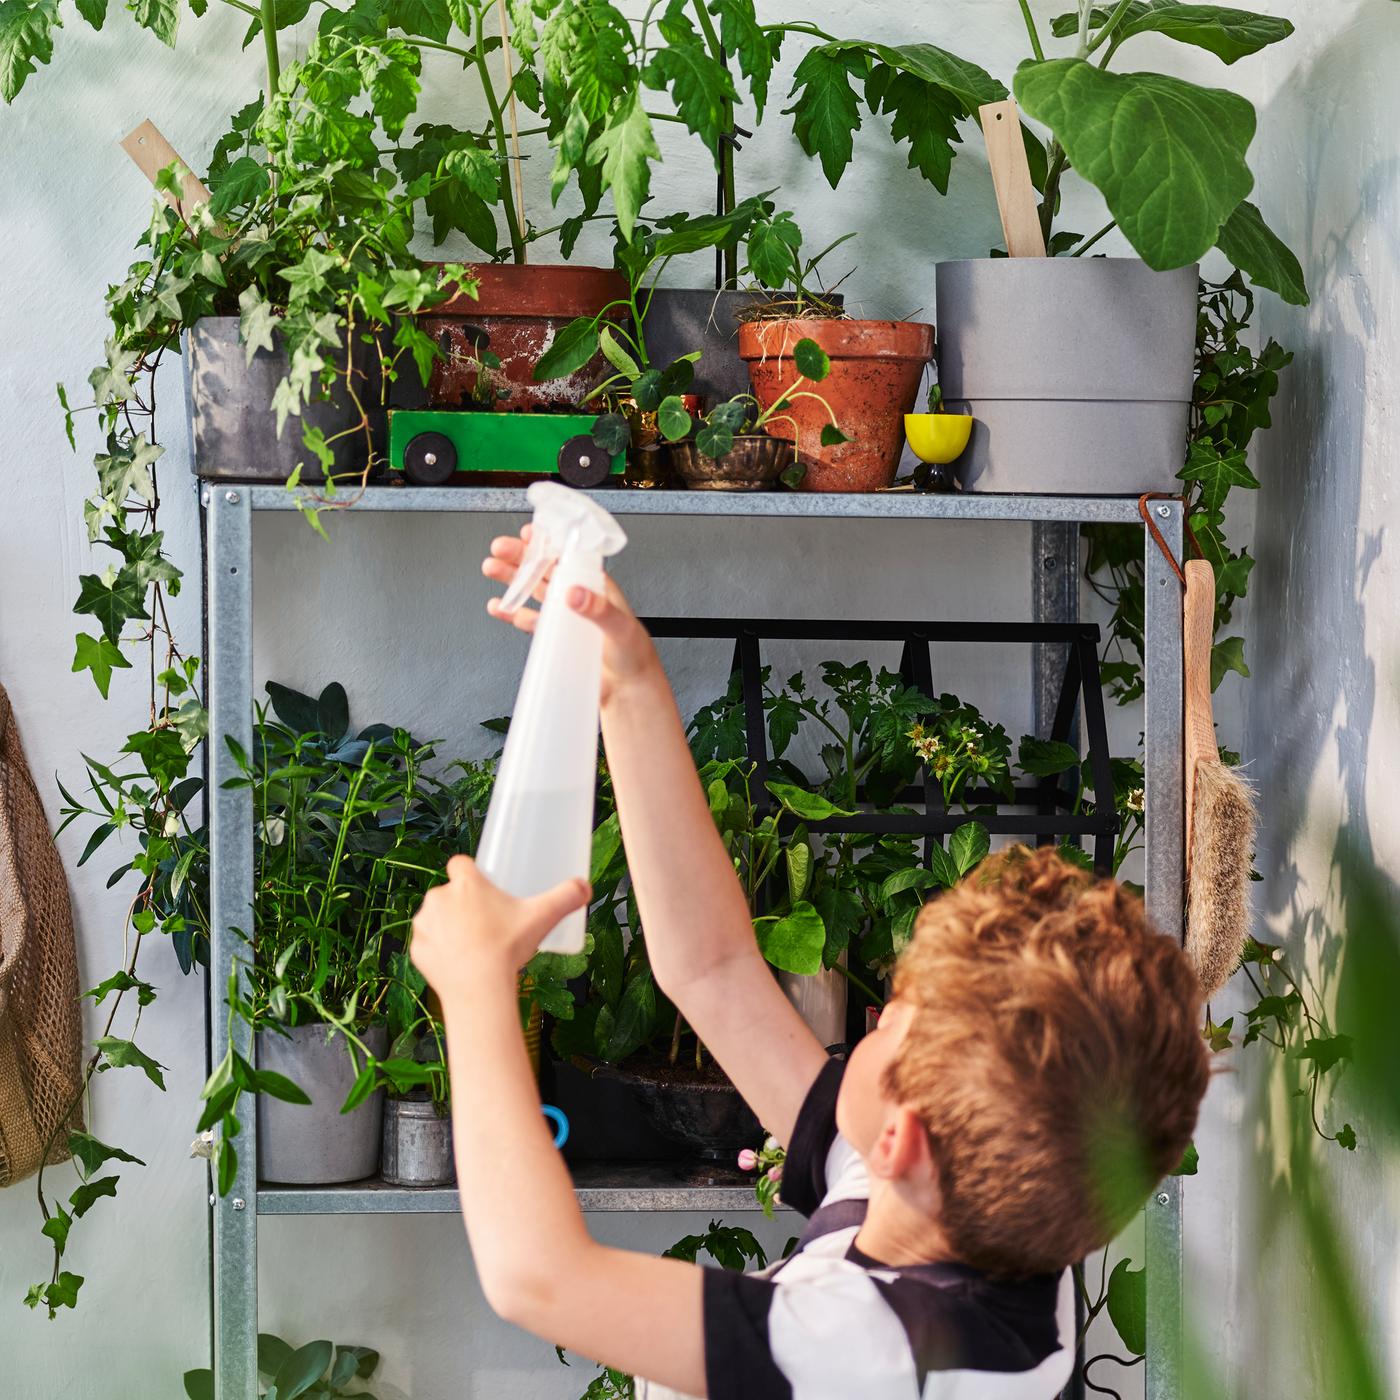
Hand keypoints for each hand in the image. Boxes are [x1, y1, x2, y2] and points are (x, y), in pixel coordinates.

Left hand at [411, 856, 589, 1003]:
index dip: (470, 872)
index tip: (483, 886)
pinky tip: (456, 961)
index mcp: (465, 884)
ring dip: (447, 925)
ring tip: (471, 943)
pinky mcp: (416, 949)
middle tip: (486, 922)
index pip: (460, 863)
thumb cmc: (507, 948)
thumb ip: (566, 897)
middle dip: (463, 904)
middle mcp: (439, 897)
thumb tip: (585, 886)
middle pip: (449, 892)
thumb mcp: (542, 916)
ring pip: (435, 917)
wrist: (479, 988)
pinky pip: (426, 944)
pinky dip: (438, 950)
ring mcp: (424, 924)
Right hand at [482, 526, 660, 705]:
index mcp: (597, 586)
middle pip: (545, 569)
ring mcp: (565, 616)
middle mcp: (579, 596)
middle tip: (500, 549)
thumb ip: (599, 610)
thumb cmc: (634, 655)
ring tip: (492, 568)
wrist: (628, 689)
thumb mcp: (620, 628)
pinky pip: (530, 621)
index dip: (548, 543)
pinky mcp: (556, 636)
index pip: (569, 557)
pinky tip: (499, 606)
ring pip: (533, 590)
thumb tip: (574, 594)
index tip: (530, 533)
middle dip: (521, 557)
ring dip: (513, 579)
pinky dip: (512, 613)